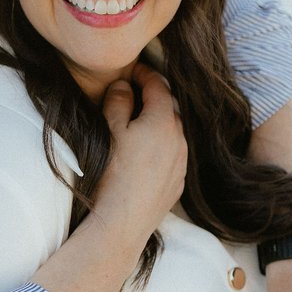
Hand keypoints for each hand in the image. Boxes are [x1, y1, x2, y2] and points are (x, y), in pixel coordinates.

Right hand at [96, 63, 186, 239]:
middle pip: (170, 108)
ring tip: (138, 125)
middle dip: (154, 98)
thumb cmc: (113, 173)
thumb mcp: (109, 130)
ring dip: (159, 124)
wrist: (123, 222)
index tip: (134, 70)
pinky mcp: (178, 183)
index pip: (158, 86)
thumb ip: (118, 102)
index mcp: (163, 121)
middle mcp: (179, 139)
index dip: (145, 74)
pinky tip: (145, 154)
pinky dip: (162, 146)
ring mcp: (181, 163)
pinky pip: (173, 155)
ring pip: (174, 133)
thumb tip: (124, 85)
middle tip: (134, 94)